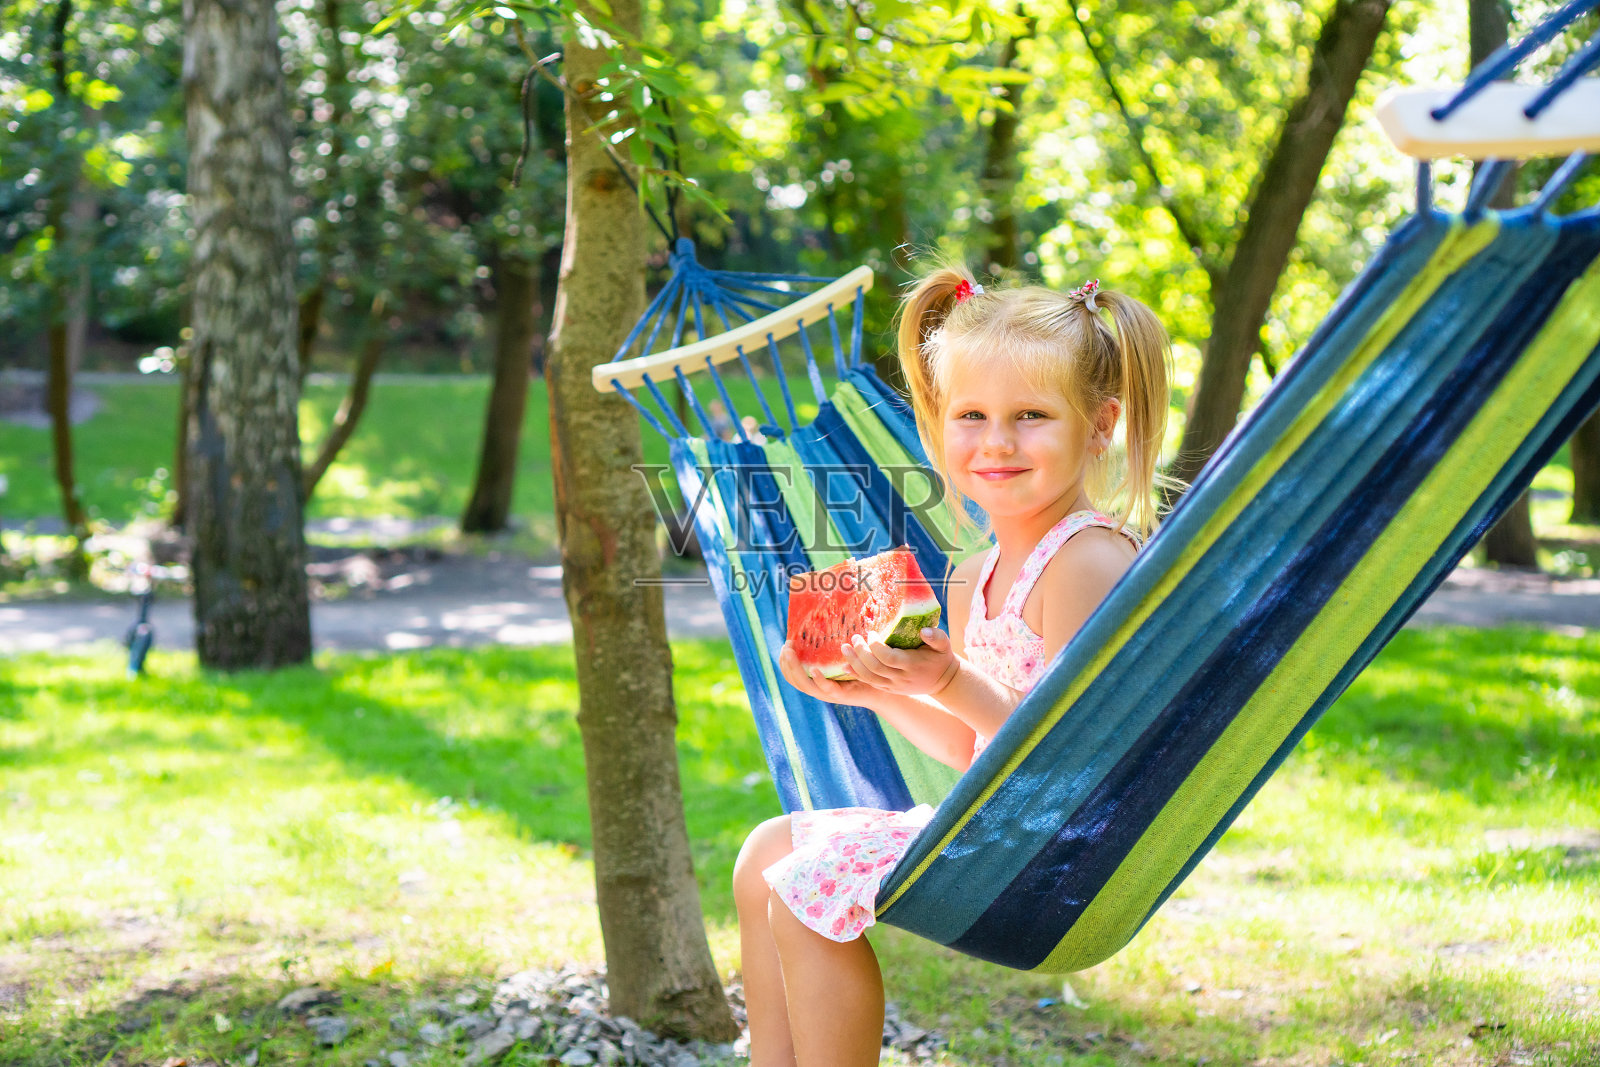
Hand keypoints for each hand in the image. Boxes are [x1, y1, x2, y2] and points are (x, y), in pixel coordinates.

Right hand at [777, 640, 882, 706]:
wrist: (882, 689)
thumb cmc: (862, 670)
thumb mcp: (842, 656)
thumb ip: (832, 646)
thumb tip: (824, 619)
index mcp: (815, 680)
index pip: (791, 674)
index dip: (784, 660)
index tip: (786, 643)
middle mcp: (818, 689)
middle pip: (793, 679)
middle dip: (786, 663)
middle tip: (787, 646)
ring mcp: (828, 694)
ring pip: (805, 685)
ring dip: (796, 669)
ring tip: (791, 654)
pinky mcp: (841, 695)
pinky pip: (826, 689)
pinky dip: (819, 680)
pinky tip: (815, 670)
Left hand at [837, 628, 959, 697]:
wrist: (943, 681)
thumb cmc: (941, 658)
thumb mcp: (944, 645)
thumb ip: (937, 637)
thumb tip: (924, 631)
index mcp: (912, 665)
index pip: (888, 657)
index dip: (876, 646)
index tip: (871, 633)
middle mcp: (901, 677)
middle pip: (875, 668)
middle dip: (861, 653)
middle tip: (854, 638)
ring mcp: (894, 686)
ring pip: (869, 678)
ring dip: (854, 664)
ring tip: (845, 648)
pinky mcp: (890, 689)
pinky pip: (870, 684)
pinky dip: (856, 675)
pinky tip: (846, 666)